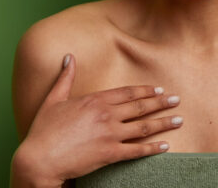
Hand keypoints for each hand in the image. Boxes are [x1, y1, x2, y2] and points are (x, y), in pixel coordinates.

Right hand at [13, 54, 183, 184]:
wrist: (38, 160)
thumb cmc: (43, 132)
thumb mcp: (53, 100)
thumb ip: (65, 78)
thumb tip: (68, 57)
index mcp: (95, 100)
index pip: (128, 93)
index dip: (145, 91)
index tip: (158, 89)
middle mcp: (106, 114)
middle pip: (140, 106)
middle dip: (161, 103)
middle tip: (177, 100)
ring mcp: (110, 134)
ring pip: (143, 126)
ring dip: (164, 122)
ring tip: (179, 119)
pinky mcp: (110, 153)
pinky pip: (137, 150)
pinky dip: (153, 147)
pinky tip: (166, 145)